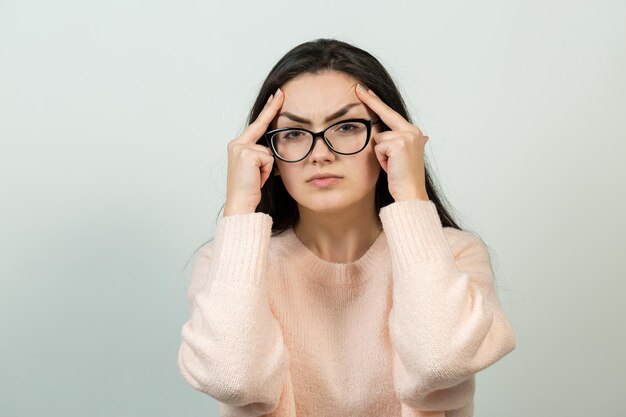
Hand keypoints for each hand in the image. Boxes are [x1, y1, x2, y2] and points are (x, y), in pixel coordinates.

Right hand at [224, 88, 283, 215]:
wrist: (240, 203)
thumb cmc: (249, 189)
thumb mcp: (257, 168)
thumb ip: (262, 154)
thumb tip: (274, 148)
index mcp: (238, 146)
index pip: (258, 124)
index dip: (269, 109)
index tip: (277, 94)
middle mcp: (237, 144)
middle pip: (262, 127)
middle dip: (272, 109)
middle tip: (280, 91)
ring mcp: (240, 148)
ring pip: (269, 150)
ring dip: (268, 167)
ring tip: (257, 178)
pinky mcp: (246, 154)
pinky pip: (269, 158)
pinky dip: (266, 171)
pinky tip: (257, 178)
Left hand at [355, 84, 429, 201]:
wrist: (410, 193)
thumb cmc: (402, 178)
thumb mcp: (401, 157)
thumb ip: (399, 143)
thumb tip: (410, 136)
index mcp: (413, 133)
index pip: (391, 114)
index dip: (377, 103)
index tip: (366, 91)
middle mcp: (412, 131)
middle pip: (385, 114)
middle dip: (371, 101)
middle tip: (358, 87)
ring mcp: (407, 136)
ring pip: (378, 137)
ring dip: (380, 154)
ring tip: (391, 165)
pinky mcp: (399, 143)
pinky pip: (378, 147)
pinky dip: (381, 159)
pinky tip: (391, 167)